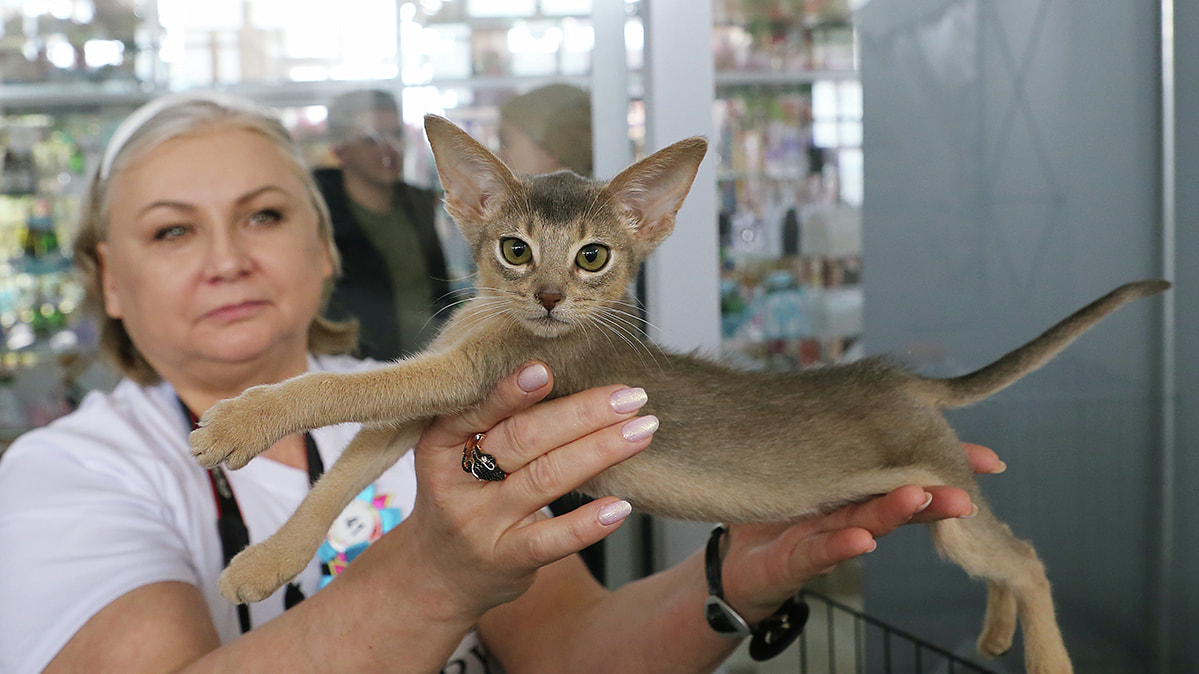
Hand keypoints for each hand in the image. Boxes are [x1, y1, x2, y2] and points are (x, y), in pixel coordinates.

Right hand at [399, 361, 654, 622]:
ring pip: (545, 480)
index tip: (546, 370)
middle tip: (629, 396)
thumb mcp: (456, 455)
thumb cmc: (462, 498)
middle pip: (523, 440)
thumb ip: (498, 420)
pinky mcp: (506, 560)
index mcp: (440, 444)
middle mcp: (458, 483)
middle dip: (582, 413)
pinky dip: (588, 522)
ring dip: (599, 451)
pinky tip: (620, 506)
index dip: (511, 392)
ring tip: (640, 432)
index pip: (477, 412)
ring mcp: (481, 525)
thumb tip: (568, 375)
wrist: (434, 576)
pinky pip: (551, 540)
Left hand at [718, 443, 1003, 622]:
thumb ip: (849, 442)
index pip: (908, 471)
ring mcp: (826, 536)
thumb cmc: (779, 508)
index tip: (992, 462)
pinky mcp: (798, 560)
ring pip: (866, 522)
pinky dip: (842, 545)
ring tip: (921, 498)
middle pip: (897, 500)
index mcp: (859, 486)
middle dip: (935, 496)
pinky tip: (864, 539)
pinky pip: (820, 551)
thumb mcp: (813, 468)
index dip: (948, 466)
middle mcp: (851, 512)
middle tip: (967, 490)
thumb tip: (884, 395)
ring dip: (895, 513)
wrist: (739, 561)